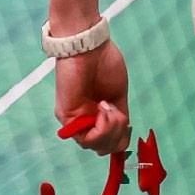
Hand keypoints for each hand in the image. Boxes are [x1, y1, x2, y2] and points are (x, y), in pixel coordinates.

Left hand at [55, 39, 130, 155]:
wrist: (90, 46)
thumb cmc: (105, 63)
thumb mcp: (118, 95)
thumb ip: (119, 117)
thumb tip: (124, 137)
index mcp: (97, 116)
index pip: (109, 143)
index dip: (121, 138)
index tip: (127, 124)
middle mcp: (85, 121)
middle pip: (104, 148)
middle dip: (118, 134)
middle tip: (119, 112)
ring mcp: (75, 121)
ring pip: (96, 146)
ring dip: (110, 129)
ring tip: (109, 107)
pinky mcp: (67, 118)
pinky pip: (87, 139)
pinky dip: (102, 127)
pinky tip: (104, 107)